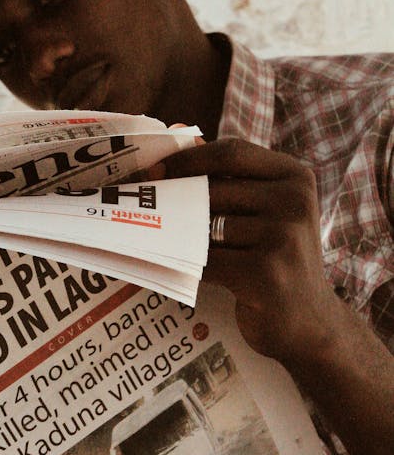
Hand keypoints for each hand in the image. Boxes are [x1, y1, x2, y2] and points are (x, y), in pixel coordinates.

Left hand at [161, 138, 343, 370]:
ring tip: (162, 238)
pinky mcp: (267, 273)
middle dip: (176, 198)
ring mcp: (284, 237)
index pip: (231, 152)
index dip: (188, 158)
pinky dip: (189, 264)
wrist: (310, 323)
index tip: (155, 169)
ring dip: (181, 235)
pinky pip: (208, 261)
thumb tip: (177, 130)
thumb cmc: (277, 258)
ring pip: (207, 226)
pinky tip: (180, 268)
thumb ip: (229, 174)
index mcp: (295, 177)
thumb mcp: (266, 211)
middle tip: (143, 205)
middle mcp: (295, 201)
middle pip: (214, 189)